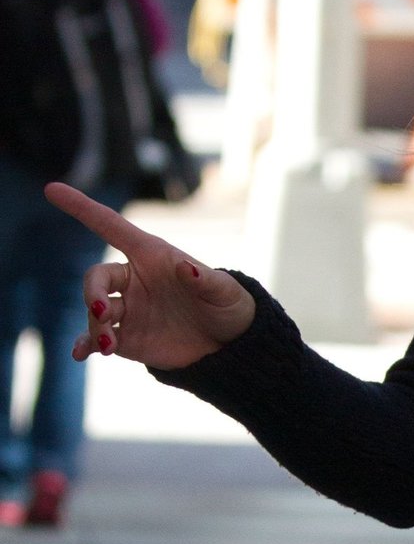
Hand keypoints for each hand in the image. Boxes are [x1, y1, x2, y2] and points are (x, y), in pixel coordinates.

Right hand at [45, 183, 256, 370]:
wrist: (230, 345)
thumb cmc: (228, 307)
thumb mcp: (224, 292)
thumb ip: (205, 279)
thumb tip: (186, 266)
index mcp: (152, 256)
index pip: (110, 226)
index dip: (82, 208)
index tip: (52, 189)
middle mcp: (133, 279)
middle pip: (96, 278)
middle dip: (93, 293)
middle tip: (102, 311)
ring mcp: (128, 309)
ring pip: (95, 311)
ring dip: (95, 326)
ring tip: (107, 346)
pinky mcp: (127, 338)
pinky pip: (97, 339)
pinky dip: (85, 344)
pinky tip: (80, 353)